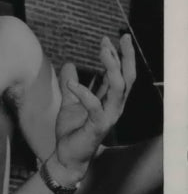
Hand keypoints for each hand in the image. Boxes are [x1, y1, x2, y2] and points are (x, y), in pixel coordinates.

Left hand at [52, 34, 135, 180]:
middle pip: (127, 77)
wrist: (67, 156)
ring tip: (102, 51)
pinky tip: (72, 83)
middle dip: (124, 56)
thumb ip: (70, 85)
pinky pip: (95, 106)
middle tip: (115, 38)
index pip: (121, 74)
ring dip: (112, 67)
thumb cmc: (72, 131)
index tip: (112, 37)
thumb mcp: (69, 103)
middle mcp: (114, 107)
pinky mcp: (97, 126)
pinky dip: (84, 93)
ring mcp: (108, 116)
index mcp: (109, 100)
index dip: (119, 56)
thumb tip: (68, 64)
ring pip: (119, 88)